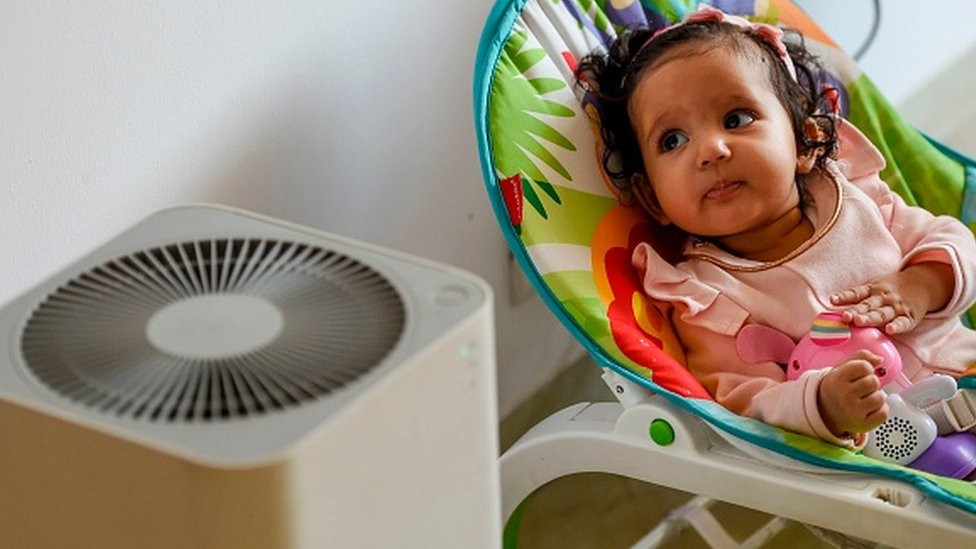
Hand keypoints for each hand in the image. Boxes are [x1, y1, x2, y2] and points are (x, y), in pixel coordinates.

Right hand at [818, 350, 888, 436]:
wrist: (824, 412)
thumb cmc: (837, 388)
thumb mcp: (842, 368)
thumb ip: (860, 356)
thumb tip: (880, 359)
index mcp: (836, 379)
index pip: (864, 366)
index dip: (866, 368)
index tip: (859, 374)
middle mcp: (843, 395)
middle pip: (874, 382)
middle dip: (871, 383)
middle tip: (860, 388)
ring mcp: (853, 411)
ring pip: (880, 397)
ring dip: (876, 397)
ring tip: (864, 399)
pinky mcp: (862, 425)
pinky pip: (884, 413)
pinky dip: (880, 410)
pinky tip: (869, 410)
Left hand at [829, 263, 953, 334]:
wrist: (922, 284)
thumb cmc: (890, 289)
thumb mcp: (874, 287)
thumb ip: (857, 298)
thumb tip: (832, 308)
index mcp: (873, 289)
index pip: (857, 293)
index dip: (844, 296)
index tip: (832, 300)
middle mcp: (883, 298)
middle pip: (867, 305)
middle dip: (856, 311)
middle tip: (845, 316)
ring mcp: (896, 307)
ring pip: (882, 314)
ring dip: (870, 318)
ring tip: (859, 322)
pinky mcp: (909, 317)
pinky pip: (903, 323)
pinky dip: (897, 326)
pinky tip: (890, 330)